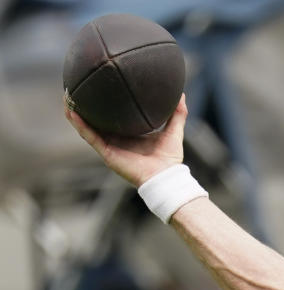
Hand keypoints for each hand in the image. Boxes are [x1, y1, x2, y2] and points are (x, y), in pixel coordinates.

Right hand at [64, 92, 187, 186]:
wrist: (165, 177)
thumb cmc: (170, 158)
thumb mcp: (174, 130)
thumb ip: (178, 113)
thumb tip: (181, 94)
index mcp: (128, 134)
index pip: (112, 116)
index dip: (104, 103)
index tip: (98, 84)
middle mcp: (116, 139)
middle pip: (94, 120)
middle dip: (83, 104)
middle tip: (76, 86)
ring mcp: (109, 146)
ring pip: (86, 127)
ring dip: (74, 112)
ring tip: (67, 96)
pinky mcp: (107, 153)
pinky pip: (90, 137)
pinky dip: (80, 125)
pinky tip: (72, 112)